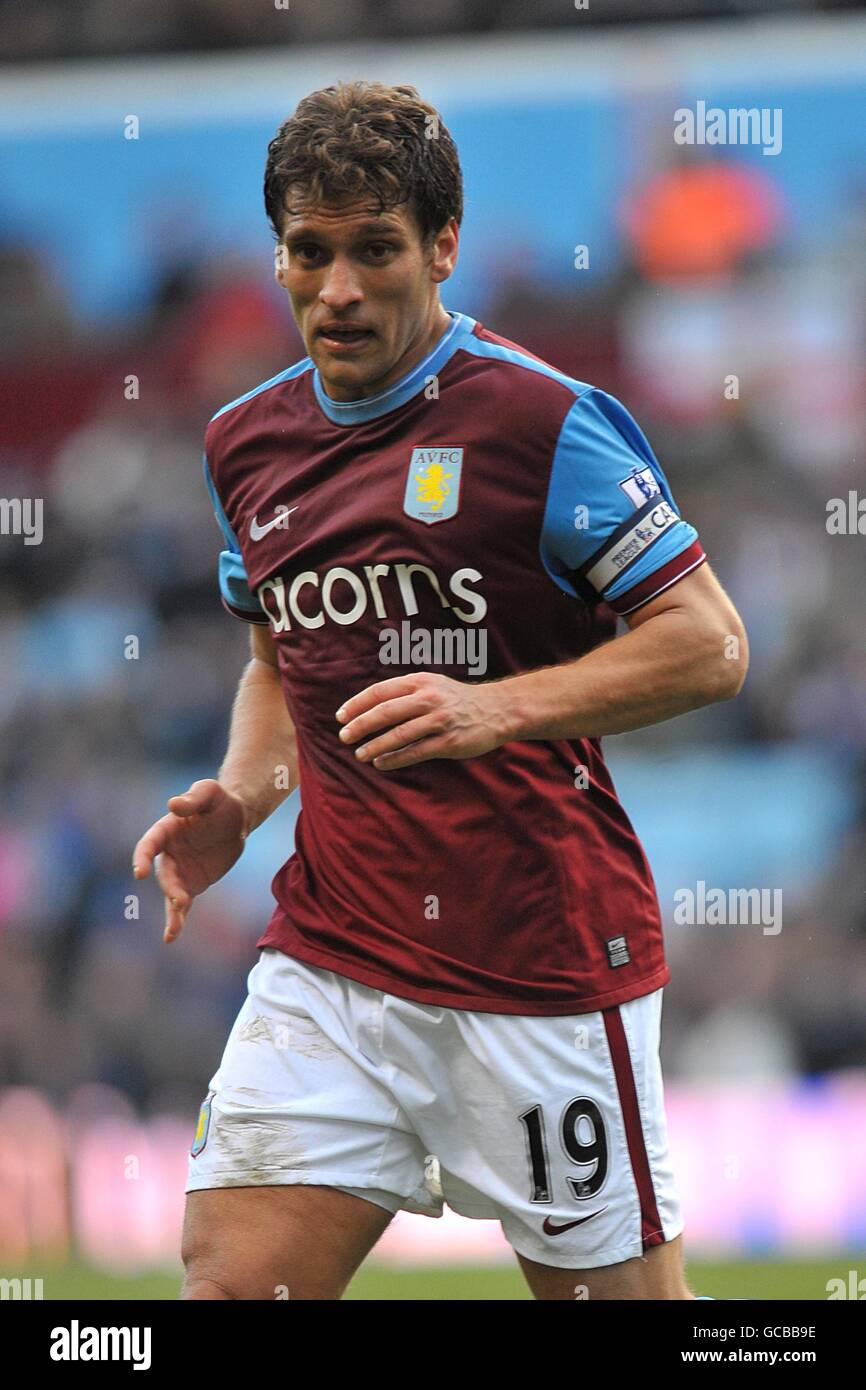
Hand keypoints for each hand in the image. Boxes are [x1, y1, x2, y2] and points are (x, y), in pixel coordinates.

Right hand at [132, 779, 249, 942]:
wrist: (235, 818)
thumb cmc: (219, 801)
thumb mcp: (209, 792)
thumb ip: (193, 797)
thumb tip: (173, 804)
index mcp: (166, 830)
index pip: (149, 844)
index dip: (142, 857)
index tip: (140, 872)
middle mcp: (168, 853)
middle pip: (164, 873)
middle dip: (170, 887)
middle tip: (181, 899)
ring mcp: (179, 871)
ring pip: (170, 893)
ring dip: (172, 911)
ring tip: (173, 931)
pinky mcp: (192, 884)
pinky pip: (183, 903)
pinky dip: (178, 919)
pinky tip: (171, 936)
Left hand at [335, 672, 510, 770]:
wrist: (497, 710)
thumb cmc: (456, 699)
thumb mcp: (431, 684)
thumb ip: (404, 692)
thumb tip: (367, 707)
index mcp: (420, 681)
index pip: (380, 691)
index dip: (357, 704)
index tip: (340, 716)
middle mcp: (429, 698)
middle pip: (386, 712)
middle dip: (360, 725)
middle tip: (343, 737)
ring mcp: (440, 720)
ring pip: (399, 734)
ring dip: (375, 745)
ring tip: (359, 754)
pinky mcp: (449, 742)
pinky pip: (416, 751)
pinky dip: (395, 759)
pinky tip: (381, 763)